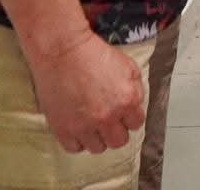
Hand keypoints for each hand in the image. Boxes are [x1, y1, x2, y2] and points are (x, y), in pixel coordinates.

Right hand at [26, 29, 145, 153]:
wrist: (63, 51)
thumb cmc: (93, 54)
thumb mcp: (127, 65)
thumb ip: (135, 88)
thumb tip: (135, 105)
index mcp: (127, 100)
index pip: (136, 124)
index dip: (130, 118)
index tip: (123, 113)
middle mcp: (107, 117)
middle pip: (118, 141)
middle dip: (116, 131)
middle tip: (108, 121)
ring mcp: (84, 125)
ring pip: (98, 148)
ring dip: (97, 137)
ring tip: (92, 124)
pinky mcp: (63, 129)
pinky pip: (74, 148)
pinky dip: (77, 141)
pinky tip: (78, 128)